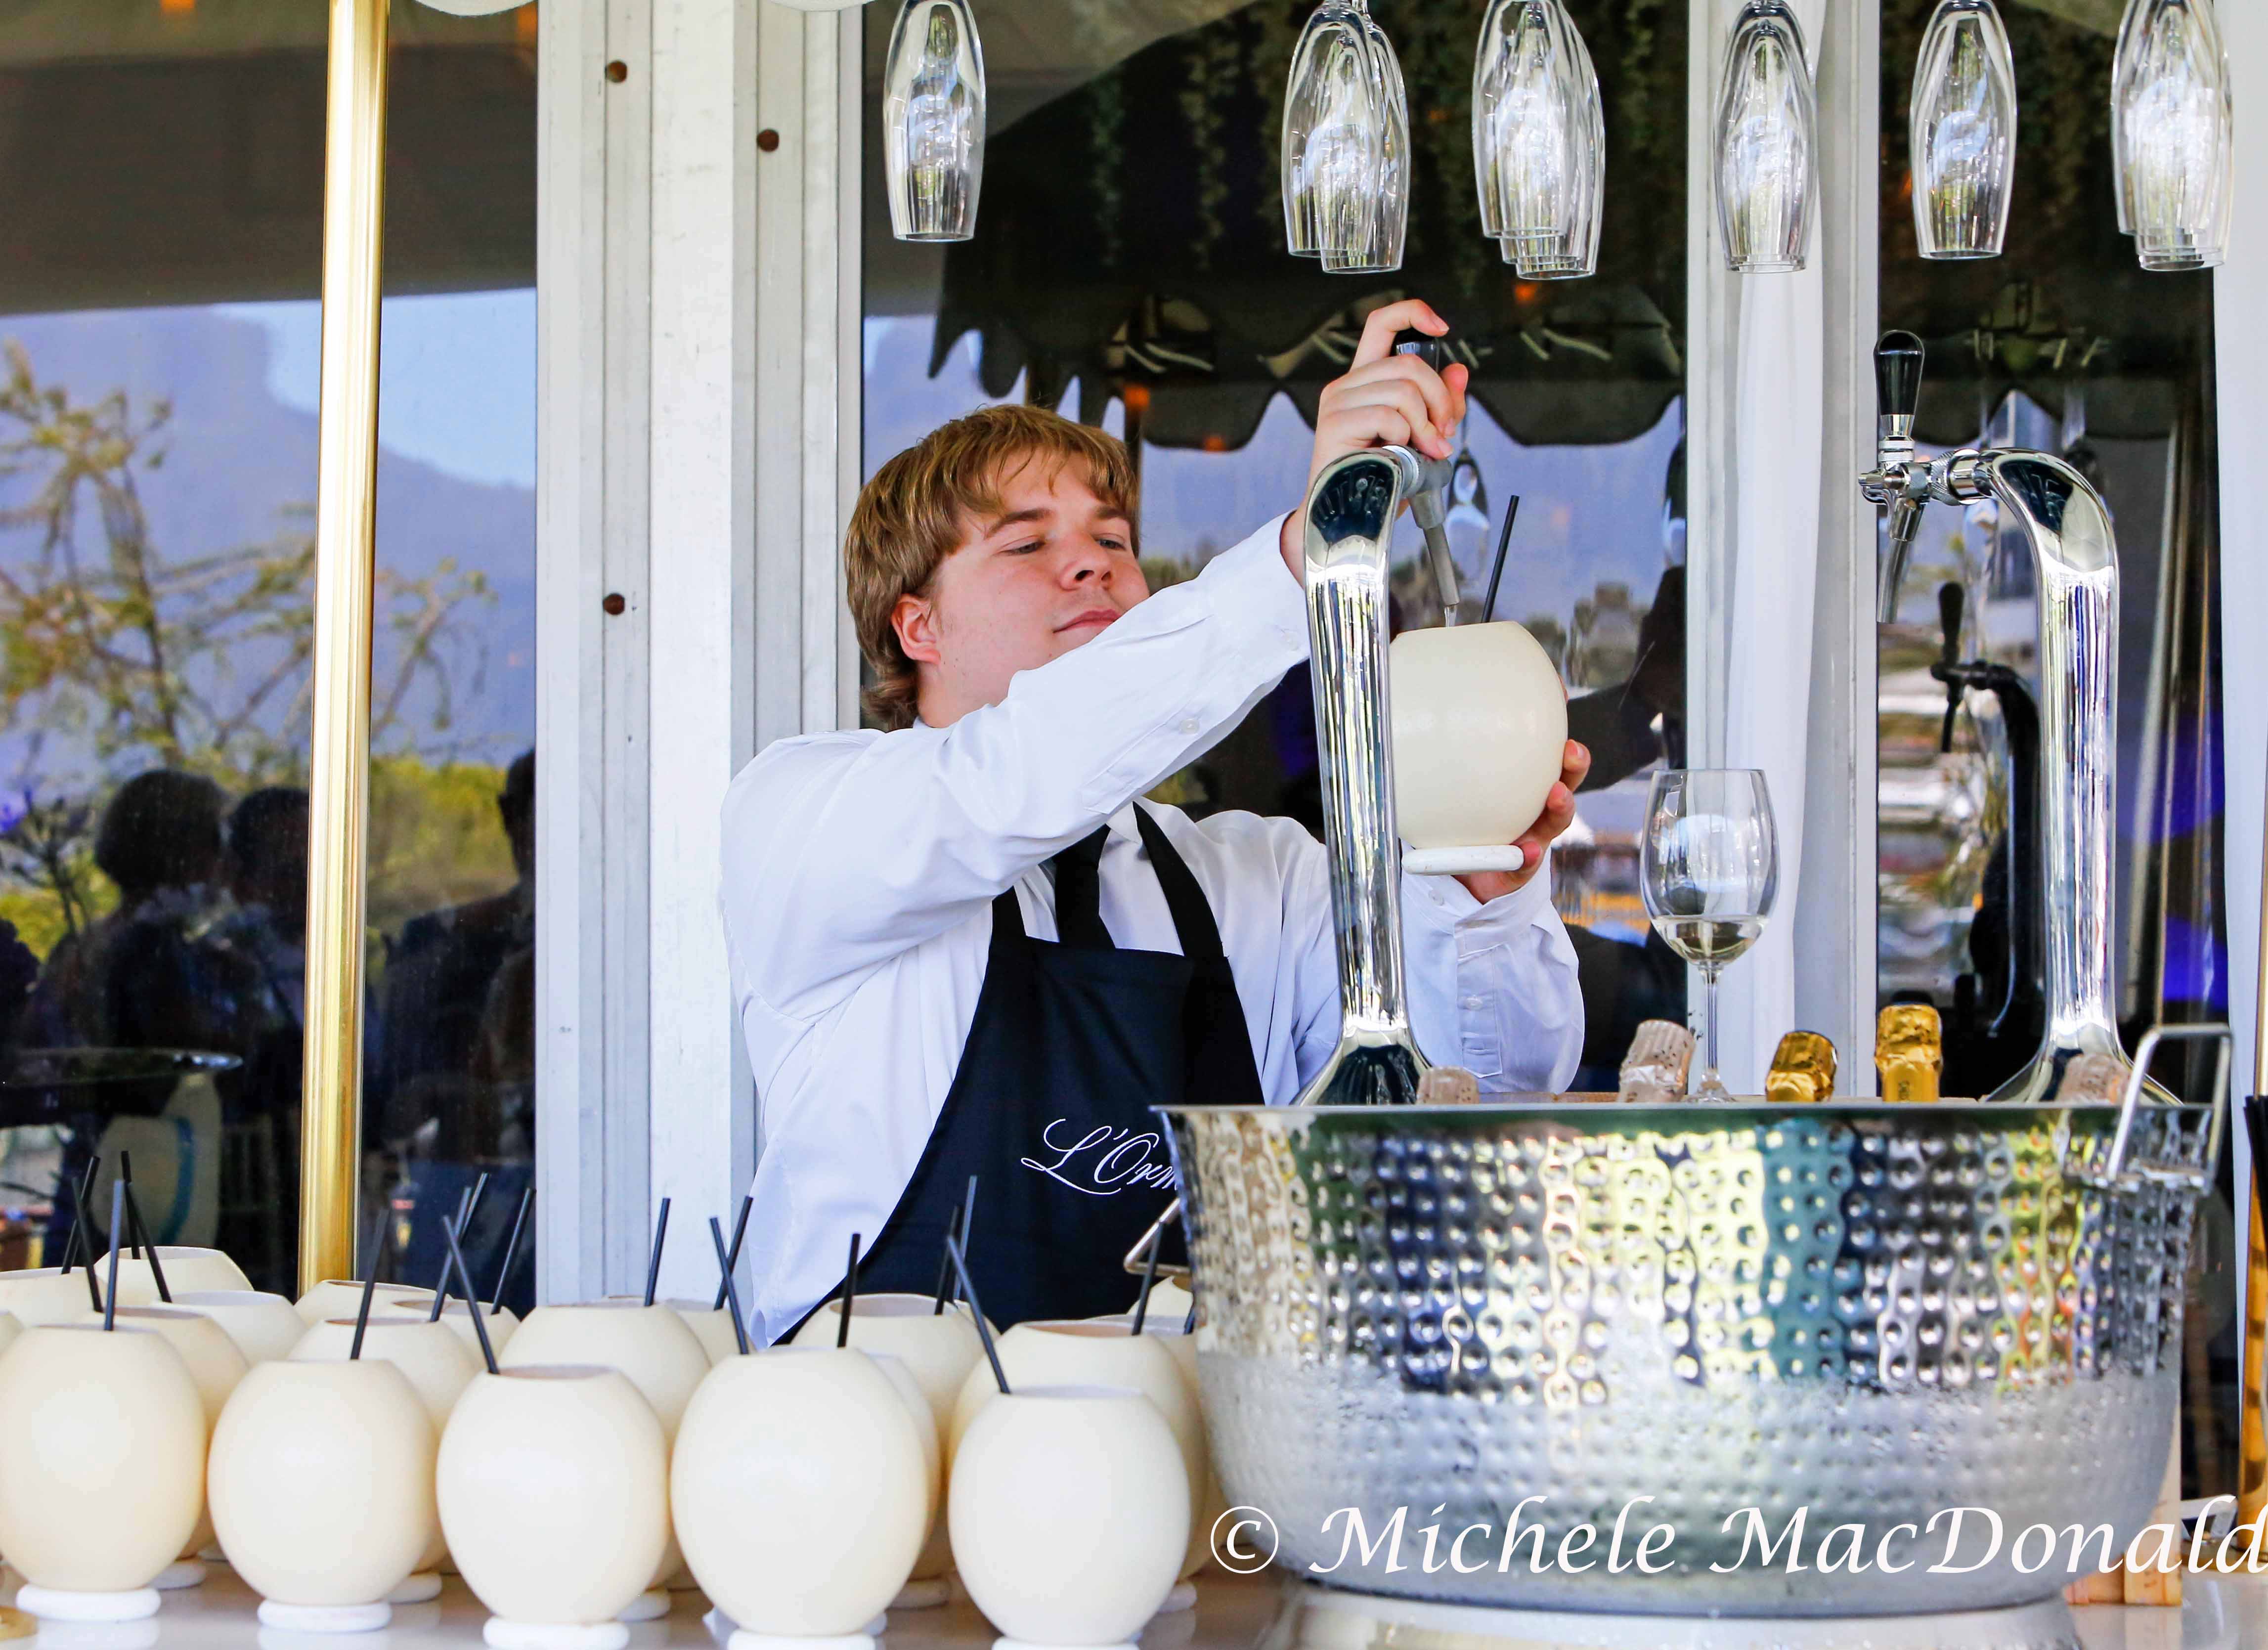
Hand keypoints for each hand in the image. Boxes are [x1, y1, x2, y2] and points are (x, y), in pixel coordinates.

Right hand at [1278, 300, 1469, 578]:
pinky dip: (1406, 436)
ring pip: (1403, 389)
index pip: (1382, 323)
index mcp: (1366, 379)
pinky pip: (1389, 415)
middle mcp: (1348, 384)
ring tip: (1427, 448)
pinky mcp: (1334, 423)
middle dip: (1440, 399)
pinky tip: (1401, 453)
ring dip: (1426, 423)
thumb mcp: (1422, 435)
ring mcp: (1338, 402)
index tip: (1441, 328)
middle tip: (1444, 432)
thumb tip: (1458, 371)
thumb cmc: (1380, 477)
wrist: (1349, 515)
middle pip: (1408, 364)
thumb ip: (1441, 403)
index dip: (1414, 313)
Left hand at [1455, 741, 1590, 903]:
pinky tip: (1528, 850)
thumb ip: (1452, 774)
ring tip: (1558, 795)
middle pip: (1564, 787)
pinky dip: (1527, 857)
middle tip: (1572, 753)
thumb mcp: (1462, 798)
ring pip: (1554, 823)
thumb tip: (1422, 736)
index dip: (1564, 752)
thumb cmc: (1470, 829)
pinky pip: (1524, 864)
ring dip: (1560, 807)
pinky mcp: (1519, 870)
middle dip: (1573, 768)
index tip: (1567, 733)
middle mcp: (1537, 814)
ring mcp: (1533, 841)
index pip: (1552, 765)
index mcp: (1527, 793)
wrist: (1467, 877)